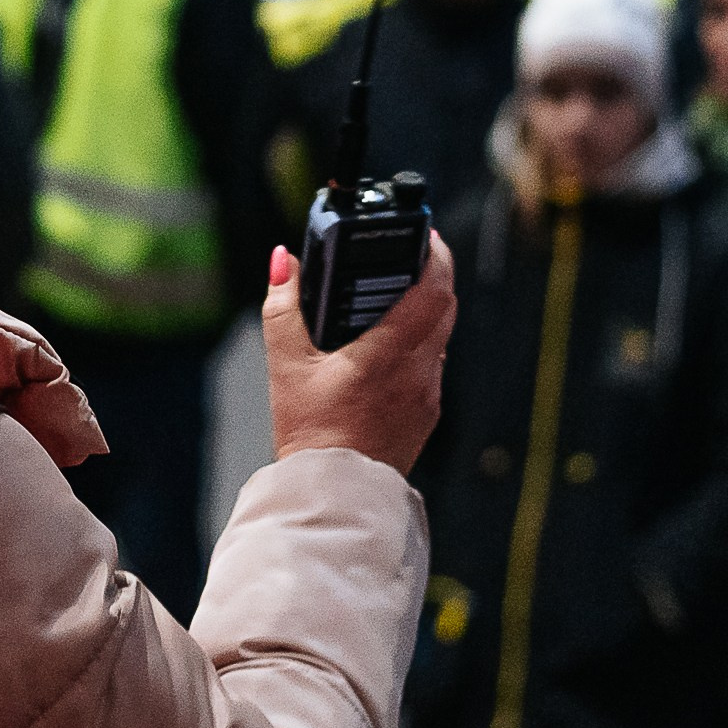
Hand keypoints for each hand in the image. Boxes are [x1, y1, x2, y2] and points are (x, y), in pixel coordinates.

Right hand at [263, 235, 456, 474]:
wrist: (332, 492)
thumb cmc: (310, 432)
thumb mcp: (285, 364)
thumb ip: (283, 306)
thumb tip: (284, 261)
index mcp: (389, 354)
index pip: (434, 289)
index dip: (436, 255)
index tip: (426, 236)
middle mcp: (419, 372)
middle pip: (444, 308)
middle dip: (429, 278)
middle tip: (403, 261)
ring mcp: (428, 394)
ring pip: (440, 337)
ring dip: (423, 314)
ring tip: (388, 304)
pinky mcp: (427, 414)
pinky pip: (432, 366)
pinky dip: (417, 348)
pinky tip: (384, 352)